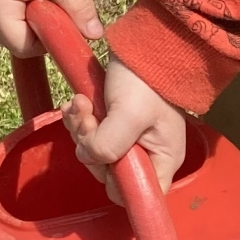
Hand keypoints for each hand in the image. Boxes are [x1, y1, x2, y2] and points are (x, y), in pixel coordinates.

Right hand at [0, 0, 100, 56]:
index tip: (60, 17)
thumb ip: (77, 4)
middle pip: (16, 42)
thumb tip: (95, 34)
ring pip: (11, 32)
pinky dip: (19, 13)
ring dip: (29, 21)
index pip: (24, 47)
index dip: (47, 40)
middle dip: (38, 29)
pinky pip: (3, 20)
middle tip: (50, 0)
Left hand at [64, 57, 188, 198]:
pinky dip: (80, 119)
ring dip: (81, 129)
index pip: (137, 195)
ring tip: (80, 103)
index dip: (114, 183)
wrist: (145, 44)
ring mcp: (128, 140)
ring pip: (94, 152)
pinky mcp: (112, 124)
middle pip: (108, 172)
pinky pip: (89, 134)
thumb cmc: (146, 81)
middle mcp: (146, 155)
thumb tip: (88, 156)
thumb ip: (109, 145)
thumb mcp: (129, 114)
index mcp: (161, 160)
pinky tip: (77, 102)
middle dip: (91, 146)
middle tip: (86, 118)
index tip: (102, 156)